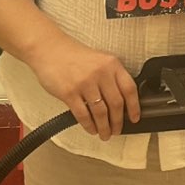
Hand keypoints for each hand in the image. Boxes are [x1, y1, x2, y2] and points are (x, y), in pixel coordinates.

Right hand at [25, 32, 139, 140]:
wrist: (50, 50)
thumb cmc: (75, 57)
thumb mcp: (100, 61)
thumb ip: (111, 77)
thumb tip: (122, 101)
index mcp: (112, 65)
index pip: (130, 89)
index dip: (134, 107)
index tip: (135, 118)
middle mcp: (101, 73)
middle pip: (116, 104)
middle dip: (118, 122)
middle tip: (117, 131)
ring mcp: (85, 83)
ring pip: (100, 112)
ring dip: (104, 127)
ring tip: (105, 134)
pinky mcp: (69, 92)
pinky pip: (83, 114)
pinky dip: (89, 125)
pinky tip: (91, 129)